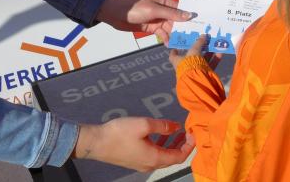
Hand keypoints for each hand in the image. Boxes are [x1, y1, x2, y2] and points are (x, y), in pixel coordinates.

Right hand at [74, 117, 193, 170]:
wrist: (96, 143)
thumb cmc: (120, 133)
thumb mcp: (144, 124)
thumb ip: (163, 126)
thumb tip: (177, 127)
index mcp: (155, 158)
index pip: (179, 157)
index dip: (189, 146)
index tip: (193, 133)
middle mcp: (150, 165)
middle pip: (172, 158)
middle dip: (182, 145)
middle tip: (188, 131)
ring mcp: (141, 164)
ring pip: (163, 156)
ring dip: (171, 144)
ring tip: (177, 131)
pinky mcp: (134, 160)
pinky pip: (154, 155)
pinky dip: (161, 145)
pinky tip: (160, 134)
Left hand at [96, 0, 192, 43]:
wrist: (116, 14)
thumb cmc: (136, 8)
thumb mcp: (154, 10)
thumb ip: (172, 14)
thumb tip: (189, 15)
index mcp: (165, 2)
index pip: (181, 9)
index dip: (190, 17)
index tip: (201, 24)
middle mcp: (164, 10)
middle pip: (177, 20)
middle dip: (184, 28)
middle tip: (193, 38)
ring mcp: (158, 19)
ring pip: (171, 28)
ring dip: (175, 35)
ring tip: (183, 44)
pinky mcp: (152, 28)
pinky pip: (163, 33)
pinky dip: (166, 38)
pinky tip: (170, 44)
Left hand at [169, 34, 221, 70]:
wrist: (197, 80)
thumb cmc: (190, 63)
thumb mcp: (194, 50)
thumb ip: (199, 43)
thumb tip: (204, 35)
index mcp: (178, 61)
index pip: (173, 55)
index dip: (175, 50)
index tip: (179, 44)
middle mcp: (186, 66)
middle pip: (192, 55)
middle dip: (199, 48)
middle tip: (204, 40)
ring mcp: (195, 70)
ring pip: (203, 60)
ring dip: (209, 52)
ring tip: (215, 44)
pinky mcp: (204, 75)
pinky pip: (210, 65)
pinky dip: (215, 59)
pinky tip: (221, 52)